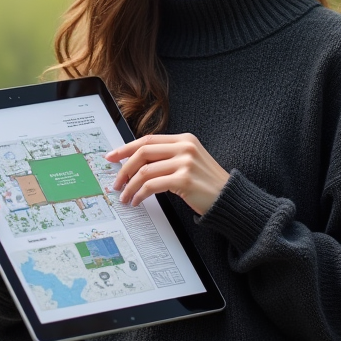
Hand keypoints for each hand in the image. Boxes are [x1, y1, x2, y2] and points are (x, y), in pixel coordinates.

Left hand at [106, 133, 229, 214]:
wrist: (229, 198)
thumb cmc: (207, 183)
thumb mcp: (189, 161)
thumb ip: (168, 157)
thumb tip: (136, 164)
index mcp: (184, 139)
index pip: (147, 140)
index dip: (126, 148)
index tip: (111, 156)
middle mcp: (184, 147)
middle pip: (142, 152)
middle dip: (124, 168)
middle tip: (115, 181)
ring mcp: (185, 162)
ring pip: (144, 171)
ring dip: (130, 186)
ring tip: (125, 196)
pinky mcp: (184, 179)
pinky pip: (152, 186)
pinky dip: (140, 194)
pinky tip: (137, 201)